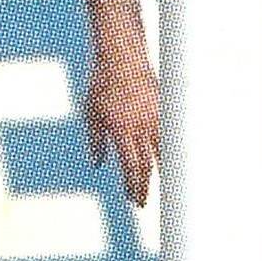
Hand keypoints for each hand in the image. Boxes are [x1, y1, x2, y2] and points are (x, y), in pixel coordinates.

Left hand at [85, 47, 159, 207]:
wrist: (121, 58)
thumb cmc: (102, 85)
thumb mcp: (91, 113)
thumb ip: (96, 140)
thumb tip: (97, 164)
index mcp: (121, 129)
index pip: (132, 166)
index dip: (133, 186)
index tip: (132, 200)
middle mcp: (141, 126)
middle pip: (148, 165)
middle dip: (144, 185)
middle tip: (141, 202)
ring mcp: (155, 118)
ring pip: (163, 153)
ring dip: (162, 173)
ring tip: (159, 188)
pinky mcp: (164, 110)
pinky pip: (170, 137)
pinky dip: (170, 152)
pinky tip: (167, 162)